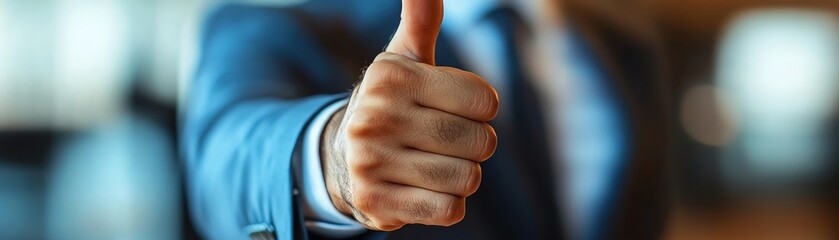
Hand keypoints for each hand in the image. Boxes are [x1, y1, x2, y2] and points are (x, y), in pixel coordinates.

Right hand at [319, 0, 499, 230]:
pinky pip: (448, 210)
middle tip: (448, 142)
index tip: (458, 109)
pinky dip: (448, 204)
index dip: (482, 109)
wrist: (342, 159)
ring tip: (436, 166)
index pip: (484, 100)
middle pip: (480, 142)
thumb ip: (421, 19)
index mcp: (391, 76)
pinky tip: (426, 190)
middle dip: (476, 146)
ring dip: (463, 177)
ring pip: (467, 178)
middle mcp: (375, 116)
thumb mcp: (405, 59)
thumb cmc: (393, 103)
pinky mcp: (375, 202)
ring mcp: (371, 161)